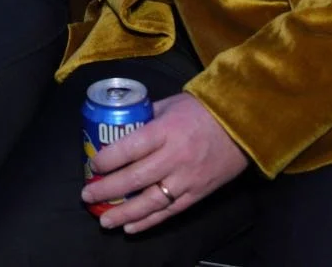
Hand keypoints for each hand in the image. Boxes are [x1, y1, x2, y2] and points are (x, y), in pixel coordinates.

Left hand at [82, 92, 247, 233]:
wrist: (244, 126)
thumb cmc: (202, 111)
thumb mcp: (170, 104)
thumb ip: (146, 116)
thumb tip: (120, 125)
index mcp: (166, 131)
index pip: (130, 147)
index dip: (108, 159)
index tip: (92, 165)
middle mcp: (175, 157)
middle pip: (136, 177)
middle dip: (108, 189)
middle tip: (87, 196)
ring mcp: (187, 178)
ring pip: (152, 201)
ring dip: (125, 213)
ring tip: (105, 221)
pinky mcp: (198, 193)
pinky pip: (171, 211)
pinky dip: (150, 221)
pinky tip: (131, 228)